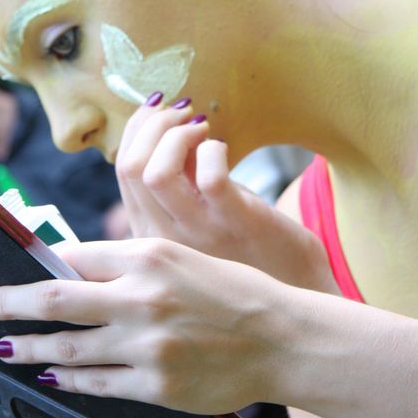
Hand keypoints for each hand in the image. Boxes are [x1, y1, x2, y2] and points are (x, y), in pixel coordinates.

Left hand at [0, 237, 290, 412]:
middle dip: (5, 304)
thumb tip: (70, 271)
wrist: (282, 338)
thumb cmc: (231, 291)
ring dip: (25, 348)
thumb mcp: (180, 258)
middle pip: (54, 300)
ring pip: (67, 347)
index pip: (72, 259)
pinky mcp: (156, 385)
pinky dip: (67, 379)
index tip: (3, 273)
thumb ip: (127, 263)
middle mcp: (141, 296)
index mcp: (147, 255)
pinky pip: (97, 384)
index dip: (31, 268)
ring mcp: (147, 344)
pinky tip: (48, 375)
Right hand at [116, 101, 332, 290]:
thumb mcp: (196, 225)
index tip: (158, 110)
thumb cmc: (246, 257)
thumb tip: (163, 129)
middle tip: (181, 112)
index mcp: (150, 237)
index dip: (137, 130)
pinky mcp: (236, 227)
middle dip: (153, 123)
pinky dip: (213, 149)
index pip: (124, 171)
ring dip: (176, 134)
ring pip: (156, 172)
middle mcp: (164, 240)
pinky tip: (223, 149)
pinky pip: (210, 177)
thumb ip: (178, 186)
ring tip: (199, 126)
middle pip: (130, 167)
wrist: (293, 307)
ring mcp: (199, 236)